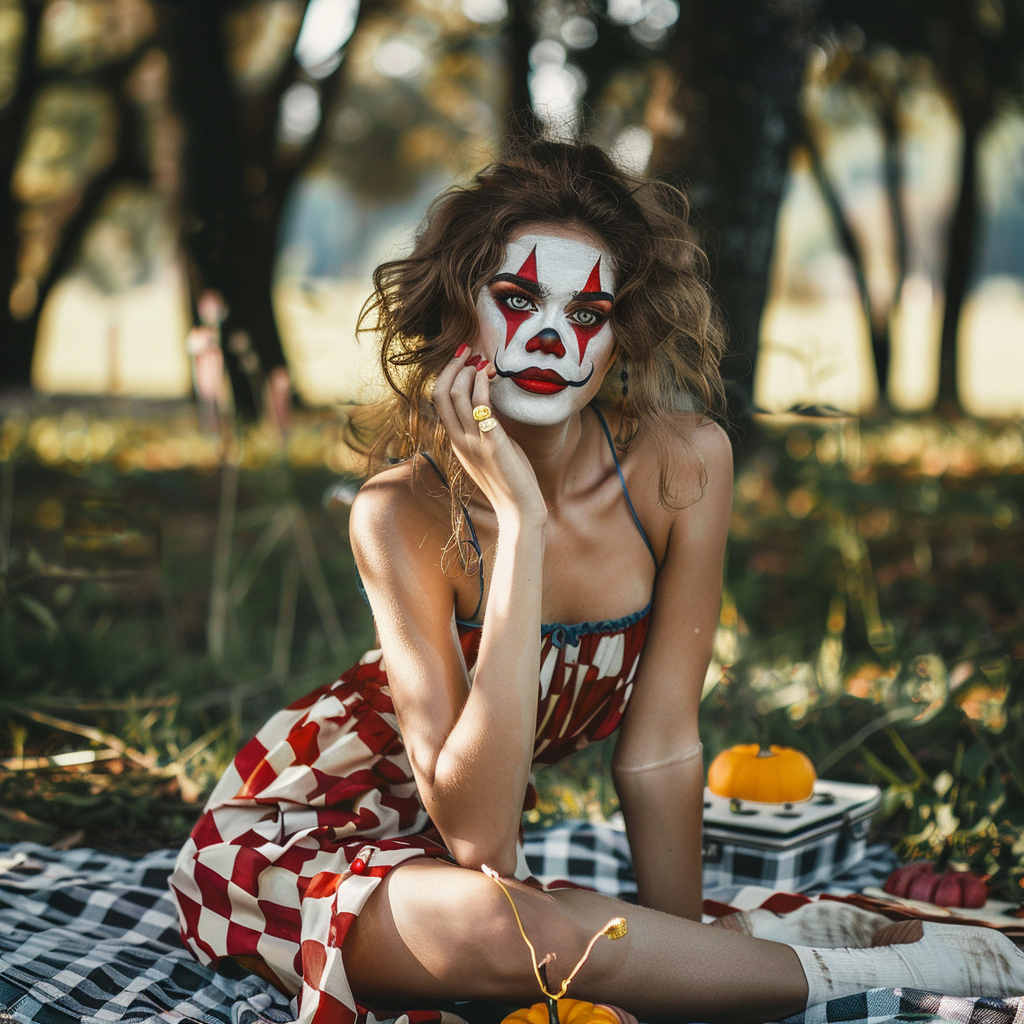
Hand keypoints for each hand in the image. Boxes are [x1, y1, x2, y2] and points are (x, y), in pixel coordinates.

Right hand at [431, 346, 546, 524]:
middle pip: (440, 393)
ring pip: (456, 395)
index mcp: (456, 441)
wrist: (519, 510)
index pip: (438, 400)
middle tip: (468, 350)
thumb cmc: (509, 481)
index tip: (462, 359)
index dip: (446, 375)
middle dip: (452, 366)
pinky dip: (481, 385)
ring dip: (468, 372)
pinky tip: (490, 375)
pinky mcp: (491, 443)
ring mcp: (472, 442)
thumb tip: (489, 404)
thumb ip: (485, 429)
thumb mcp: (490, 450)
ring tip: (482, 361)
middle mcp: (459, 440)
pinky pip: (480, 406)